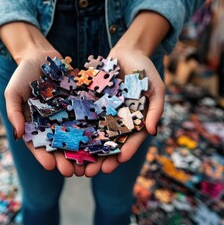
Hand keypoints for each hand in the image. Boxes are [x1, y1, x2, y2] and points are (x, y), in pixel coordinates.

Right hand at [0, 22, 83, 176]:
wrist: (41, 55)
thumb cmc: (23, 75)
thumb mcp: (13, 92)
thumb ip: (14, 112)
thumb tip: (18, 135)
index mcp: (35, 126)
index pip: (39, 146)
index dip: (44, 157)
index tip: (50, 166)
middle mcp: (53, 125)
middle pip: (60, 147)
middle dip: (65, 160)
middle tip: (72, 171)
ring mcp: (68, 116)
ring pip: (76, 137)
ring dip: (81, 152)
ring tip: (88, 164)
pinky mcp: (81, 106)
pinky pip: (88, 119)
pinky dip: (94, 131)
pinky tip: (100, 141)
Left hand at [85, 48, 165, 176]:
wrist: (127, 52)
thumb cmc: (145, 70)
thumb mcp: (156, 87)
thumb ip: (155, 109)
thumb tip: (152, 131)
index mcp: (136, 122)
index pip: (132, 141)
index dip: (127, 151)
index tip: (120, 160)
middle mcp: (119, 122)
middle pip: (111, 145)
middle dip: (103, 160)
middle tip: (93, 172)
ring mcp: (105, 115)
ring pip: (95, 137)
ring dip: (87, 152)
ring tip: (78, 165)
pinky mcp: (91, 106)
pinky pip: (83, 120)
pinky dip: (76, 131)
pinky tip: (67, 141)